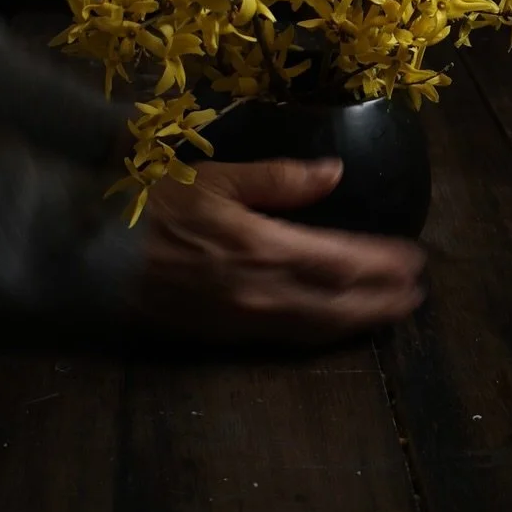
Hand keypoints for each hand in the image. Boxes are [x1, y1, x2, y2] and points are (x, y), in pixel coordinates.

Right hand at [133, 157, 426, 345]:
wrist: (93, 254)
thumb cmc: (152, 203)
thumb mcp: (214, 175)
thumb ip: (278, 179)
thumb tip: (334, 173)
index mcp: (261, 246)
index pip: (339, 260)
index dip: (381, 264)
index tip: (414, 259)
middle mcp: (260, 291)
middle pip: (336, 302)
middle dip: (382, 299)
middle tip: (417, 294)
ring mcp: (242, 319)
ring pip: (315, 327)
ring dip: (359, 321)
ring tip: (391, 312)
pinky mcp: (223, 336)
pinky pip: (286, 339)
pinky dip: (321, 333)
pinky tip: (335, 327)